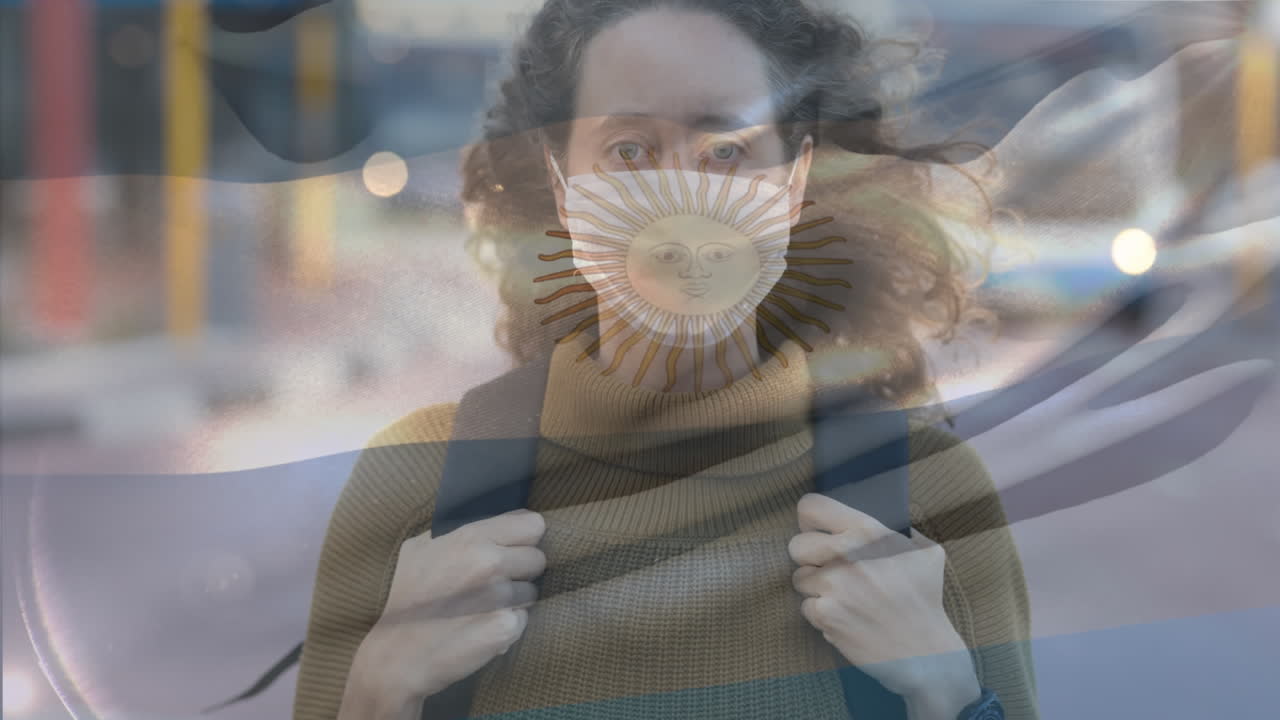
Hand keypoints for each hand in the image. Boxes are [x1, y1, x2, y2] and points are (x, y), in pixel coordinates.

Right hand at [342, 509, 546, 718]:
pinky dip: (507, 626)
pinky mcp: (505, 628)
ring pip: (532, 591)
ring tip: (482, 609)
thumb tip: (491, 525)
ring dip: (515, 600)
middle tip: (493, 584)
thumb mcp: (419, 549)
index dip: (524, 538)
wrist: (395, 655)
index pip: (532, 524)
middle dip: (521, 571)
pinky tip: (481, 629)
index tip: (512, 549)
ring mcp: (499, 597)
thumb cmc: (405, 599)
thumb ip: (457, 533)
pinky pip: (522, 620)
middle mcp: (489, 563)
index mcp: (471, 538)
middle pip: (538, 558)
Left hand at [789, 494, 979, 716]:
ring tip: (846, 598)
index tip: (818, 532)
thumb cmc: (925, 601)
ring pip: (800, 578)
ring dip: (817, 588)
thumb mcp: (925, 553)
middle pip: (796, 545)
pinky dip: (822, 614)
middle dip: (809, 558)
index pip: (811, 508)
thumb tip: (879, 517)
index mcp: (867, 532)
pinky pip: (806, 607)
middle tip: (830, 570)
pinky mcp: (825, 614)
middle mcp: (847, 554)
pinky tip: (846, 617)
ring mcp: (834, 586)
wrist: (925, 653)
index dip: (810, 521)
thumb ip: (899, 530)